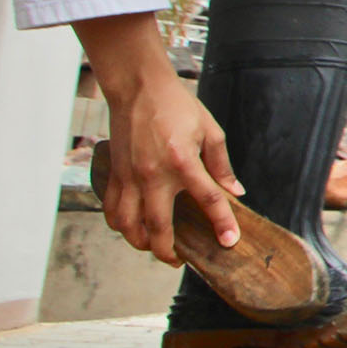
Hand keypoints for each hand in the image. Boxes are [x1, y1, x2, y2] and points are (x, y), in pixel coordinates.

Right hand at [100, 66, 241, 265]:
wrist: (138, 87)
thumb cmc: (176, 105)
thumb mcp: (209, 130)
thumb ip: (221, 164)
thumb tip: (235, 191)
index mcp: (183, 162)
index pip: (208, 201)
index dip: (222, 224)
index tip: (229, 241)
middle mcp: (152, 174)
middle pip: (158, 227)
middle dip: (167, 252)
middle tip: (178, 260)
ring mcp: (129, 176)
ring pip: (127, 225)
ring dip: (140, 243)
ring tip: (154, 246)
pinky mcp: (114, 173)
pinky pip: (111, 208)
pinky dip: (119, 224)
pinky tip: (131, 227)